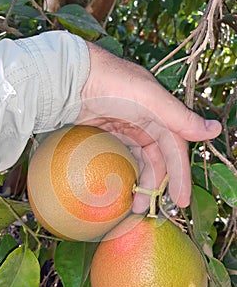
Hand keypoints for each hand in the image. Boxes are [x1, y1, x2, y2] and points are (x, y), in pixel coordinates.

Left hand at [75, 42, 221, 212]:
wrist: (72, 78)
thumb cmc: (113, 84)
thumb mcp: (149, 99)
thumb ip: (179, 117)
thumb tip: (215, 130)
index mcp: (160, 114)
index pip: (175, 150)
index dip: (179, 175)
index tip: (181, 201)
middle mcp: (146, 123)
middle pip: (157, 160)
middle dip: (156, 185)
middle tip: (147, 208)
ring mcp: (126, 130)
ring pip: (140, 162)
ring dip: (140, 182)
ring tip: (133, 204)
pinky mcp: (108, 136)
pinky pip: (122, 159)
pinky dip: (125, 173)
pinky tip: (122, 186)